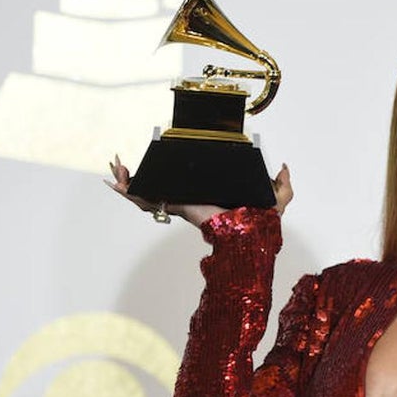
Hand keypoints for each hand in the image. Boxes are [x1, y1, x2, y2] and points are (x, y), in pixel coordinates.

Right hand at [105, 156, 293, 225]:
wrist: (251, 235)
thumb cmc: (263, 225)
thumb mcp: (278, 198)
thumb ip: (283, 183)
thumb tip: (282, 165)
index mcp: (210, 196)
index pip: (184, 186)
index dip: (168, 176)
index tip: (157, 161)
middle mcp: (192, 200)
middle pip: (160, 188)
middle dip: (140, 178)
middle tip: (124, 165)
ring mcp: (182, 204)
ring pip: (148, 193)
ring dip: (128, 181)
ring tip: (114, 168)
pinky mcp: (178, 205)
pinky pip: (148, 200)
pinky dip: (130, 191)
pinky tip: (116, 182)